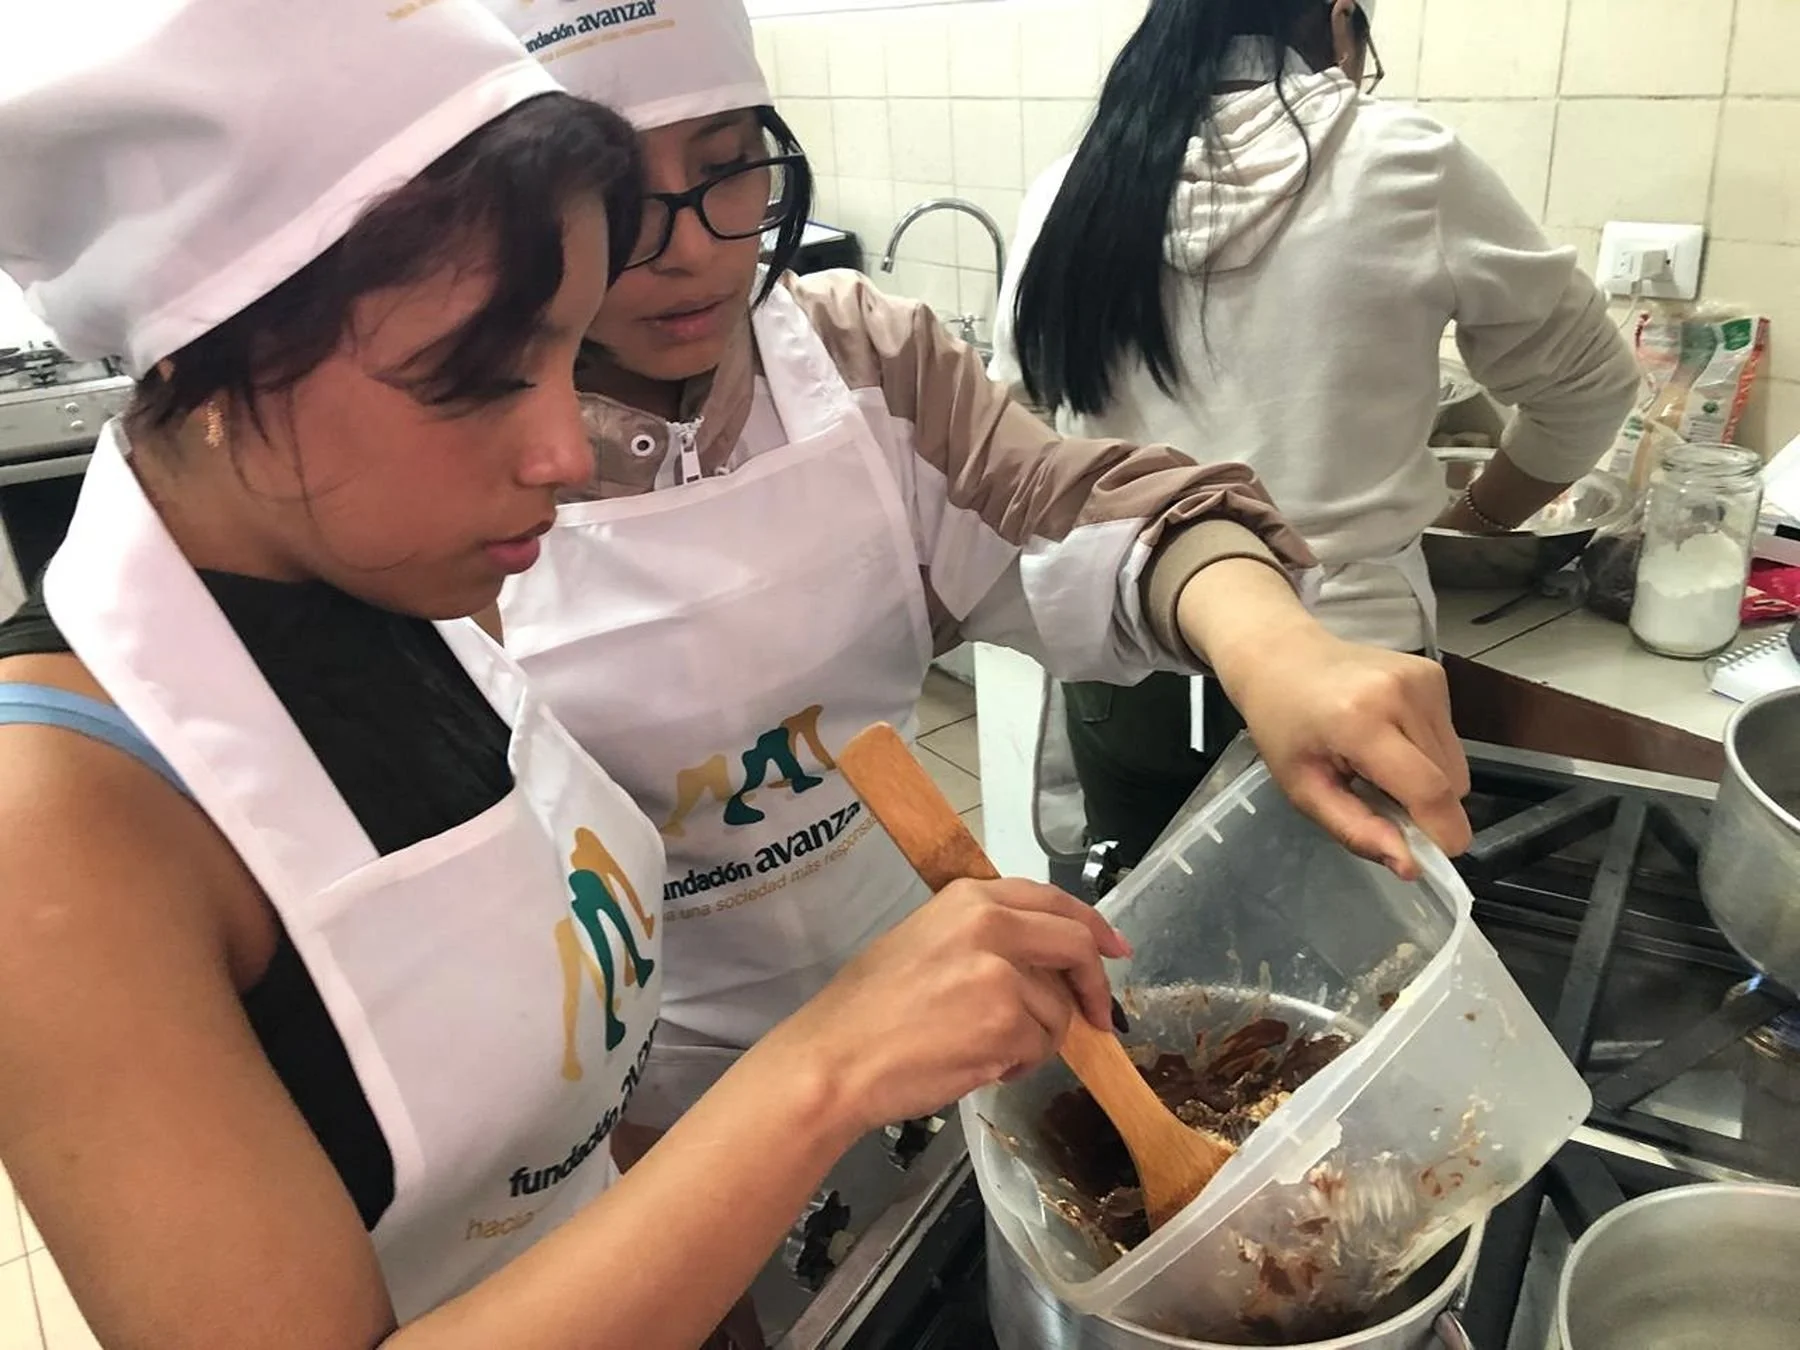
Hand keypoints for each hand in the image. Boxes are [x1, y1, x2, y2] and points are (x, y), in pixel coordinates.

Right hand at [767, 879, 1128, 1132]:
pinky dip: (1019, 1065)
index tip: (1113, 949)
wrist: (835, 1060)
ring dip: (1036, 1040)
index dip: (1092, 926)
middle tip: (1099, 1018)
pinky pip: (1041, 1047)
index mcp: (968, 898)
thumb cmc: (867, 1011)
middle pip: (1075, 944)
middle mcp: (990, 924)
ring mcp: (1002, 972)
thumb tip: (1043, 963)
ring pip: (1058, 1010)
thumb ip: (985, 939)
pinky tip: (980, 1065)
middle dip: (1095, 985)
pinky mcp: (1007, 1021)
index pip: (1051, 900)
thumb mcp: (923, 943)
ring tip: (986, 1051)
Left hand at [1176, 561, 1472, 878]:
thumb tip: (1411, 867)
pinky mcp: (1434, 674)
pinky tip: (1388, 737)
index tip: (1434, 858)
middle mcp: (1402, 693)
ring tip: (1378, 764)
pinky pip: (1450, 738)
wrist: (1281, 658)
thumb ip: (1357, 831)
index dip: (1442, 833)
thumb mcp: (1303, 789)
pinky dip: (1426, 752)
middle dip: (1426, 807)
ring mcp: (1424, 679)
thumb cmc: (1283, 727)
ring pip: (1457, 763)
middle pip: (1451, 782)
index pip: (1429, 790)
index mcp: (1362, 722)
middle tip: (1377, 798)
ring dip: (1427, 779)